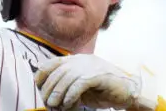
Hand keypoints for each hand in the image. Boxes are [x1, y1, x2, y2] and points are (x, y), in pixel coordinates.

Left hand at [35, 54, 158, 110]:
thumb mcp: (81, 87)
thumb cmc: (103, 91)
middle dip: (49, 88)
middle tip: (47, 102)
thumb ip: (67, 85)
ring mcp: (92, 66)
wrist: (128, 92)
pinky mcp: (100, 75)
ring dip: (58, 93)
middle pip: (59, 71)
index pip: (53, 62)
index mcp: (77, 60)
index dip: (42, 74)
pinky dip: (71, 95)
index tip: (38, 86)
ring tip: (55, 105)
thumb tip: (48, 94)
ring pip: (67, 78)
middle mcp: (83, 60)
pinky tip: (68, 104)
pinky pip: (80, 84)